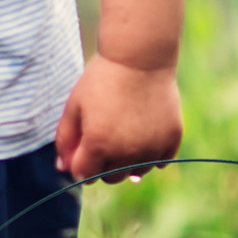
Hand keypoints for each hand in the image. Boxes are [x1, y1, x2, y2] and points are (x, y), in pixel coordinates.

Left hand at [54, 56, 180, 181]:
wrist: (140, 60)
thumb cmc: (101, 81)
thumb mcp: (74, 107)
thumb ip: (65, 140)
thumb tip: (64, 168)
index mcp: (98, 145)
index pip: (84, 175)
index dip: (78, 163)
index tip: (81, 150)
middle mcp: (127, 152)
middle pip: (110, 178)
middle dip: (102, 165)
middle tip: (102, 140)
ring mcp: (152, 148)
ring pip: (135, 173)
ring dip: (126, 163)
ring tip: (123, 136)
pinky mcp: (172, 140)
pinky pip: (159, 163)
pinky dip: (150, 156)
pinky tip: (142, 136)